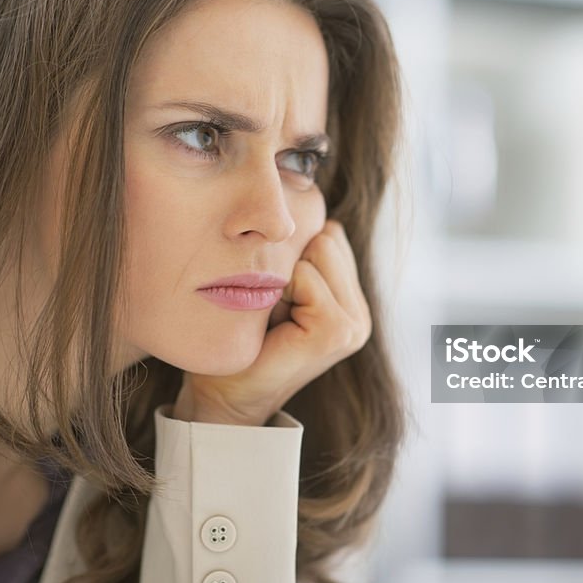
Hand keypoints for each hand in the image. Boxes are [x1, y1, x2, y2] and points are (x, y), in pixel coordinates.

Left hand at [173, 219, 371, 424]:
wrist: (222, 392)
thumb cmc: (238, 335)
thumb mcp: (273, 283)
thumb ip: (296, 251)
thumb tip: (296, 190)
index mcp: (348, 297)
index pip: (329, 231)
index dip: (291, 252)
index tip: (274, 296)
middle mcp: (359, 311)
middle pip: (326, 235)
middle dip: (290, 260)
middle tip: (272, 306)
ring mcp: (355, 324)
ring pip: (318, 248)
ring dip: (284, 275)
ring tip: (273, 315)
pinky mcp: (338, 332)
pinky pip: (306, 275)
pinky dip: (282, 291)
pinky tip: (275, 324)